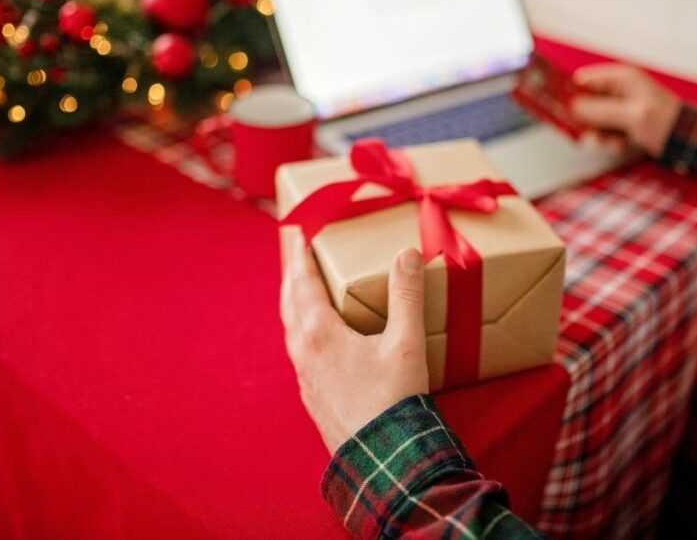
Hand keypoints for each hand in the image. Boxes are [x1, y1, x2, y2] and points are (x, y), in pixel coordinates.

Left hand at [280, 236, 429, 453]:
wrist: (383, 461)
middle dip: (293, 278)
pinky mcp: (313, 397)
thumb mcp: (406, 343)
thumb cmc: (394, 400)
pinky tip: (320, 340)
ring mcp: (306, 378)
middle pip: (289, 305)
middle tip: (298, 258)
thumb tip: (407, 253)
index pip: (303, 284)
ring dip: (295, 305)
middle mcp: (305, 353)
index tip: (299, 236)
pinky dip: (303, 331)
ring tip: (306, 293)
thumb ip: (406, 295)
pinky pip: (300, 353)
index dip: (301, 258)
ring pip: (292, 331)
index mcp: (320, 334)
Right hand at [571, 63, 681, 156]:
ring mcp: (620, 107)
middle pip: (586, 102)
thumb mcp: (633, 115)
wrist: (687, 141)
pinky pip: (605, 130)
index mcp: (621, 78)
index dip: (570, 94)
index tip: (560, 109)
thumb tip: (575, 107)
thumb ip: (602, 111)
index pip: (585, 80)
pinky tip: (620, 145)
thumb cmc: (667, 121)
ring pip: (594, 119)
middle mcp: (618, 90)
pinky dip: (609, 140)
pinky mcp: (623, 122)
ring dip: (599, 134)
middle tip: (588, 135)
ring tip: (611, 143)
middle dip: (586, 121)